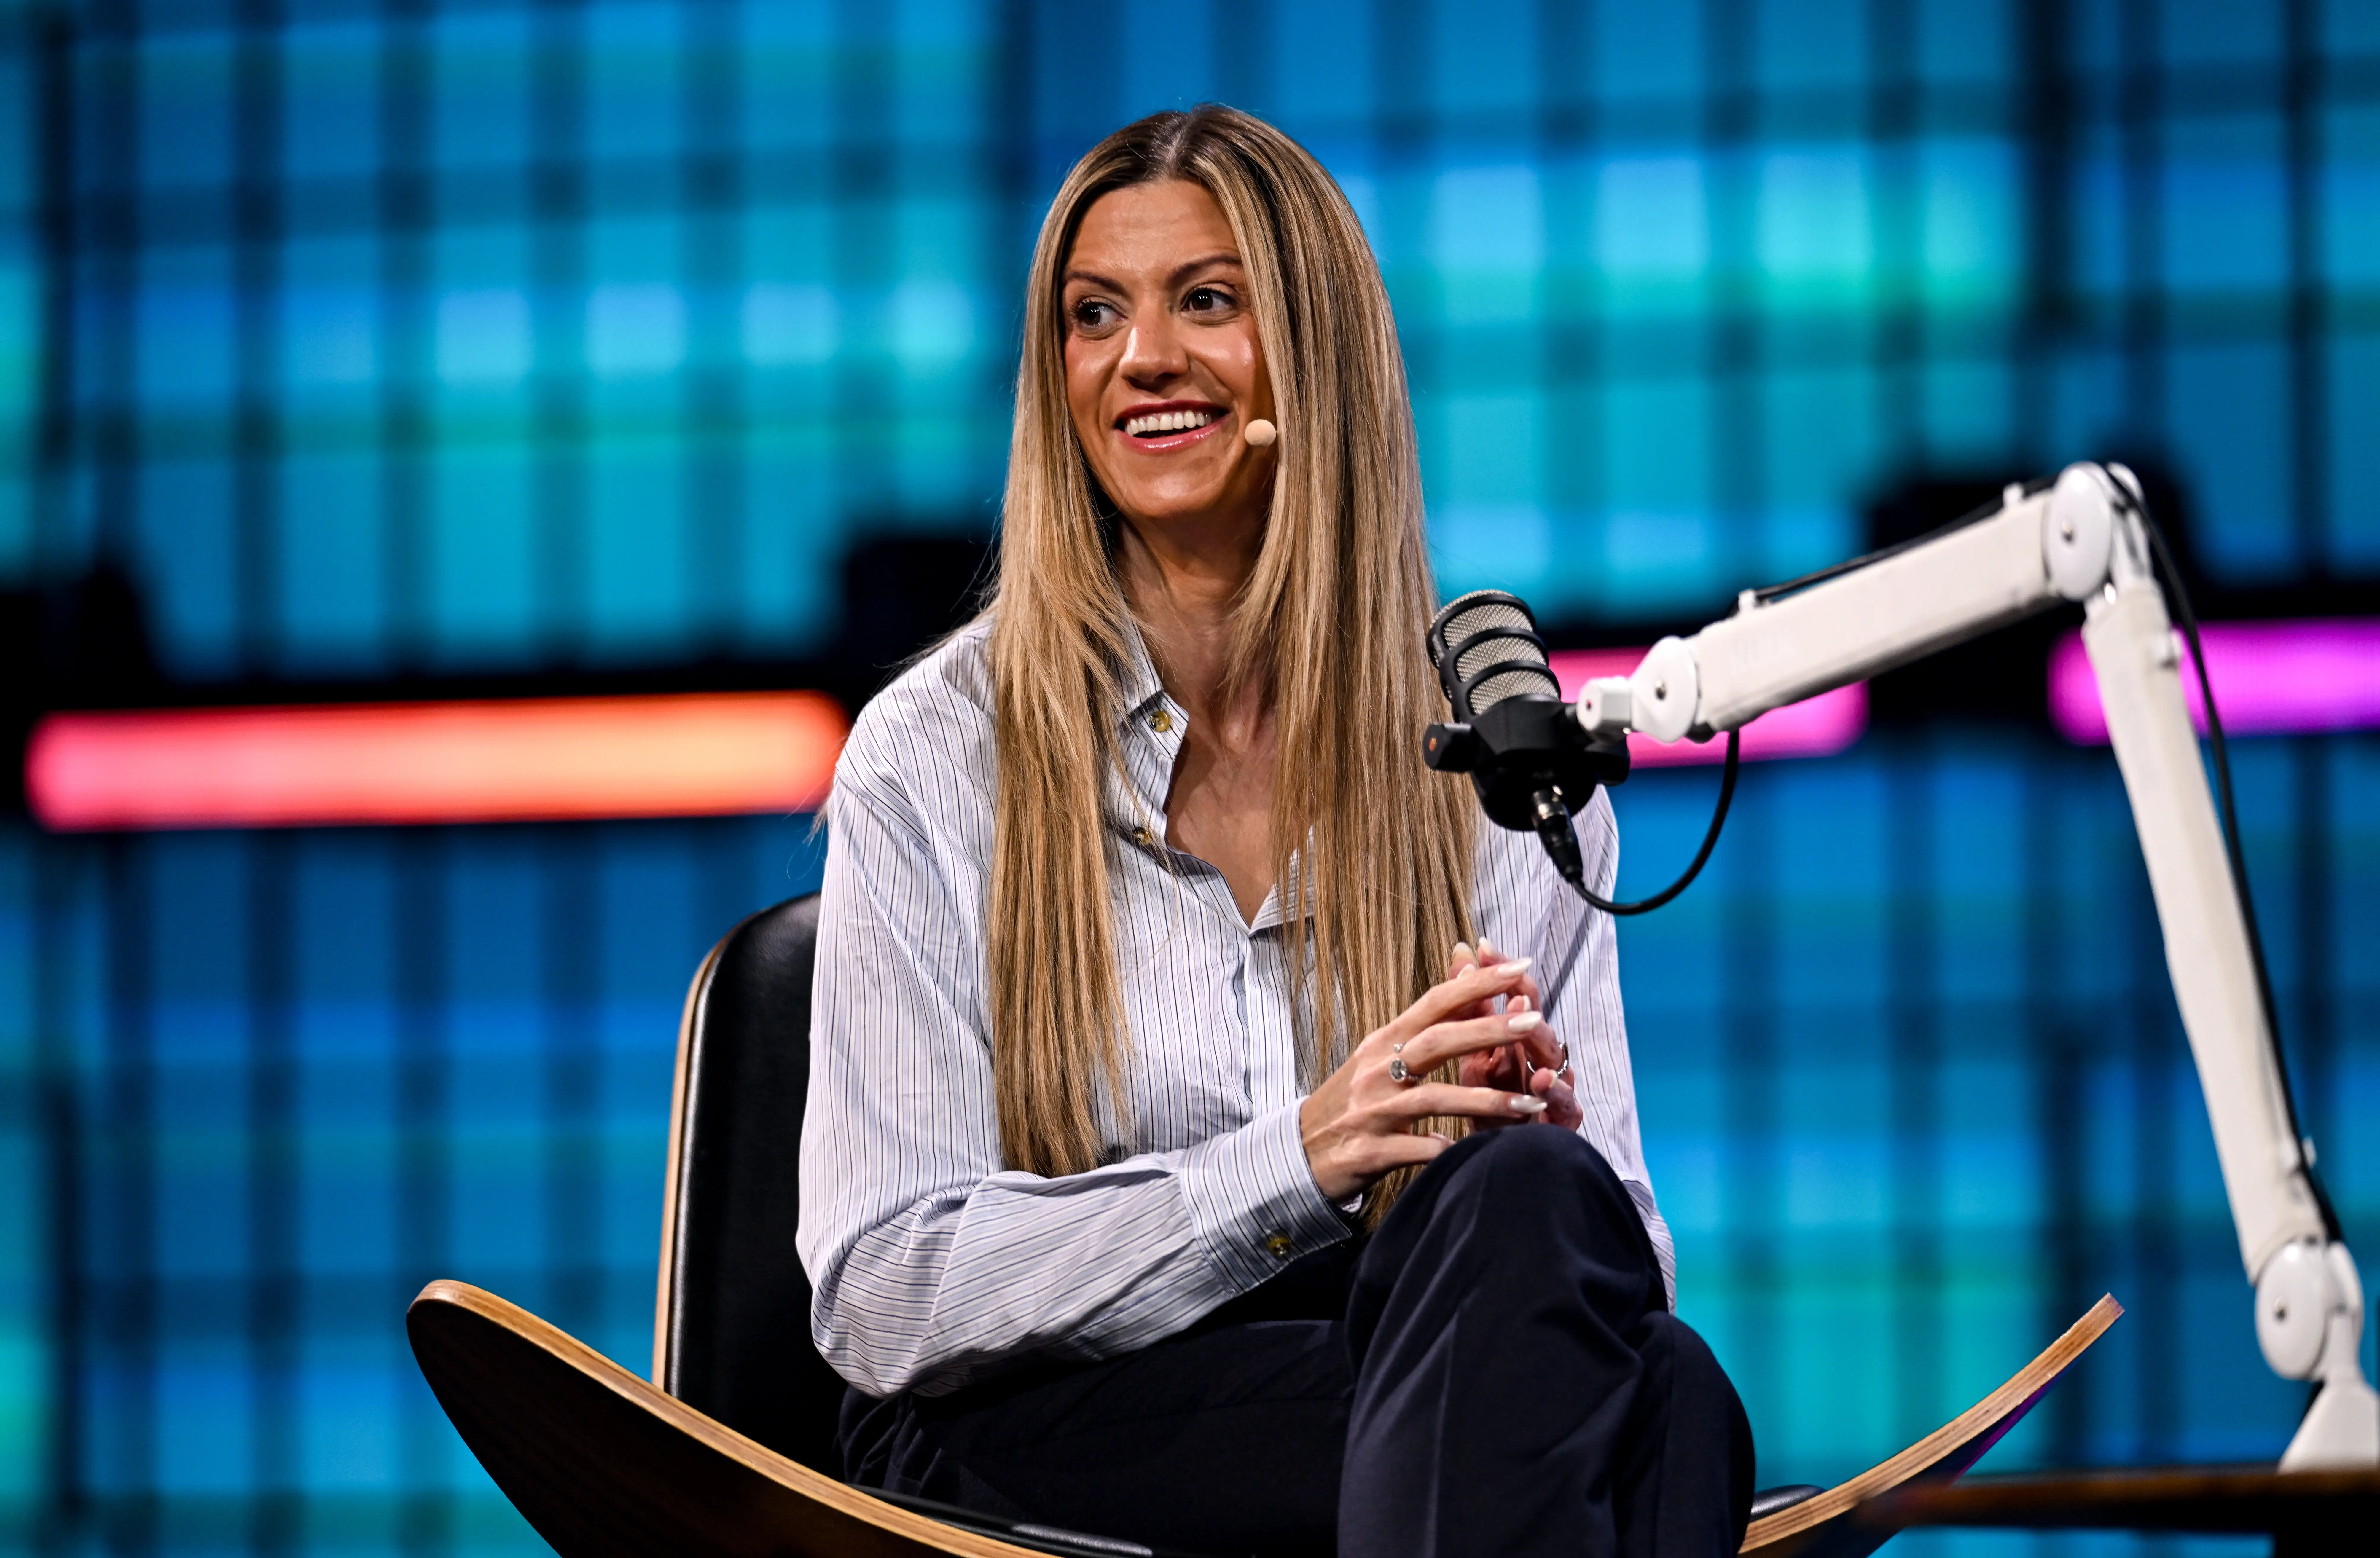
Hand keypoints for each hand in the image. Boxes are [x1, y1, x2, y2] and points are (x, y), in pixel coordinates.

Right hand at [1298, 959, 1556, 1202]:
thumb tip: (1464, 976)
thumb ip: (1423, 1026)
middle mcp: (1376, 1070)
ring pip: (1434, 1099)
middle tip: (1533, 1021)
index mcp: (1383, 1042)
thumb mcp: (1380, 1057)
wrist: (1299, 1154)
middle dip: (1487, 1030)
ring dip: (1485, 1101)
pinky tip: (1478, 1154)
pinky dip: (1447, 1151)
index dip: (1477, 983)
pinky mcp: (1370, 1151)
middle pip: (1437, 1041)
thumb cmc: (1352, 1101)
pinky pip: (1418, 1151)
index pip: (1434, 1003)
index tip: (1519, 966)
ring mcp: (1372, 1111)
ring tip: (1531, 1104)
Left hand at [1450, 938, 1582, 1133]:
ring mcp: (1552, 1092)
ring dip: (1543, 1045)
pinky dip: (1556, 1094)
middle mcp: (1537, 1063)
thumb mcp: (1473, 1056)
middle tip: (1514, 986)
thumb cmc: (1488, 1107)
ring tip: (1530, 1024)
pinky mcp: (1559, 1125)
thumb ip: (1471, 1011)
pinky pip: (1565, 1107)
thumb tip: (1461, 957)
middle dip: (1528, 1003)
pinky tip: (1545, 1084)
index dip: (1500, 973)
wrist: (1497, 1162)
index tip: (1482, 947)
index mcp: (1515, 1044)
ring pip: (1556, 1062)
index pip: (1515, 1000)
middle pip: (1537, 1025)